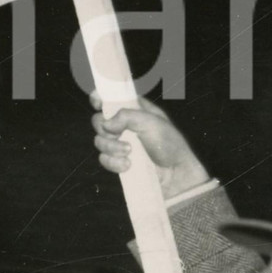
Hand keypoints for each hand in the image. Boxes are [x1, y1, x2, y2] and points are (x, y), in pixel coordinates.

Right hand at [91, 92, 210, 199]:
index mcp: (134, 109)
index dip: (100, 97)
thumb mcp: (152, 122)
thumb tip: (106, 123)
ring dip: (112, 148)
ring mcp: (120, 144)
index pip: (112, 98)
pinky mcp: (118, 161)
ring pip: (99, 141)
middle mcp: (124, 125)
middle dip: (104, 128)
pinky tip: (128, 165)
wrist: (174, 174)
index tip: (96, 102)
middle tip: (117, 134)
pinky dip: (114, 162)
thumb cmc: (169, 144)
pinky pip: (103, 159)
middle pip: (98, 120)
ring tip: (129, 152)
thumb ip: (127, 116)